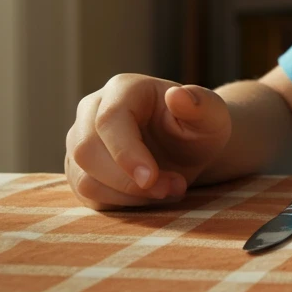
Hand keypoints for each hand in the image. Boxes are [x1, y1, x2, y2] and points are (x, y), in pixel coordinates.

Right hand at [65, 75, 231, 209]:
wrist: (189, 147)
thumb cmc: (200, 126)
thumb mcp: (212, 115)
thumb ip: (202, 103)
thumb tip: (177, 95)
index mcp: (124, 88)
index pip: (109, 120)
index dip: (125, 153)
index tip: (150, 178)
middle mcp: (93, 110)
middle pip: (86, 150)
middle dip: (128, 180)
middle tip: (173, 188)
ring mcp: (80, 140)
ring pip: (83, 177)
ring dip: (127, 195)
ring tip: (168, 190)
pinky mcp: (79, 169)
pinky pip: (86, 195)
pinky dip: (120, 203)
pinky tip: (150, 197)